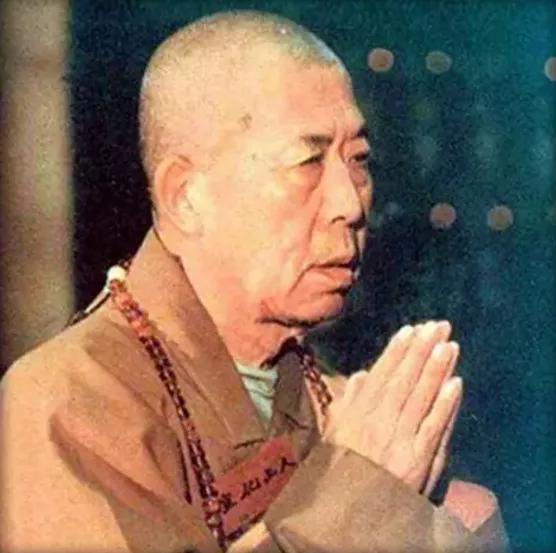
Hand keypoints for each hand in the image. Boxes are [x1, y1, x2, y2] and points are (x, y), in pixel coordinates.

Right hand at [323, 321, 462, 494]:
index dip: (397, 351)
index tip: (410, 329)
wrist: (342, 512)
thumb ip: (348, 401)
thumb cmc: (337, 470)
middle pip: (404, 379)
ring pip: (420, 396)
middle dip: (421, 350)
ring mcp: (400, 438)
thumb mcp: (333, 433)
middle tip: (436, 326)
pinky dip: (445, 405)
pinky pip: (433, 427)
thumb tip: (362, 374)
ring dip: (435, 368)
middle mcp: (379, 420)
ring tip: (448, 344)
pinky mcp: (418, 459)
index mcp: (358, 412)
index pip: (382, 374)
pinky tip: (456, 383)